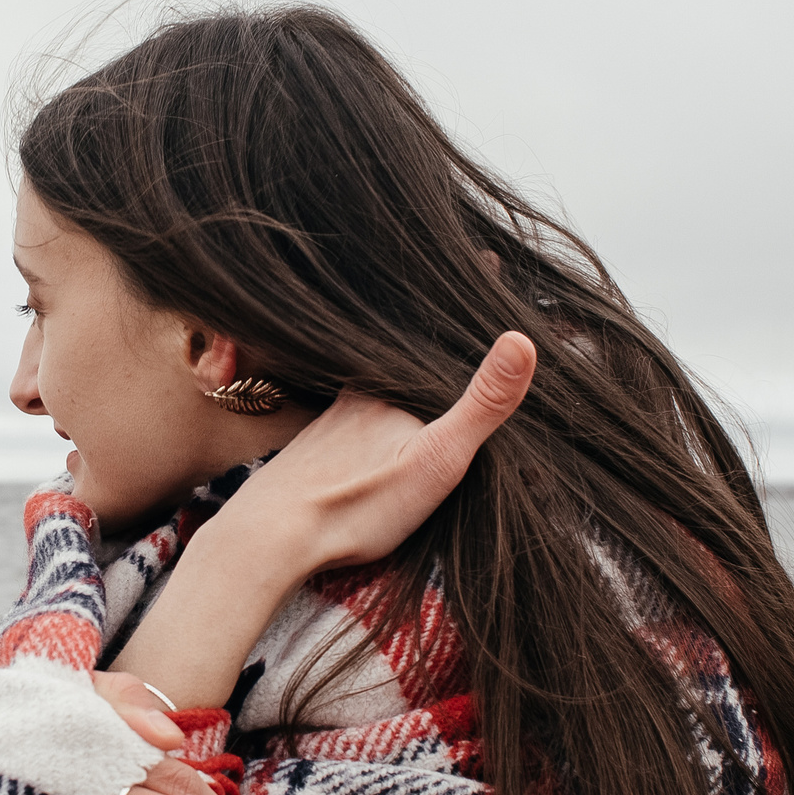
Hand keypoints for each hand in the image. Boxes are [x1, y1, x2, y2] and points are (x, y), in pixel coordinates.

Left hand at [224, 331, 536, 576]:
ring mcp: (329, 425)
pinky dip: (365, 415)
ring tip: (418, 357)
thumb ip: (481, 404)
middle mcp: (355, 397)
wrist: (271, 537)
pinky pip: (346, 423)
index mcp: (389, 389)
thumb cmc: (354, 503)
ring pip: (370, 391)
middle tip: (455, 310)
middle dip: (429, 341)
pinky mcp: (310, 454)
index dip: (463, 308)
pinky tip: (365, 425)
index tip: (489, 256)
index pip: (434, 339)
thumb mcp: (436, 456)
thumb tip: (523, 339)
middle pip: (400, 363)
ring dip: (394, 377)